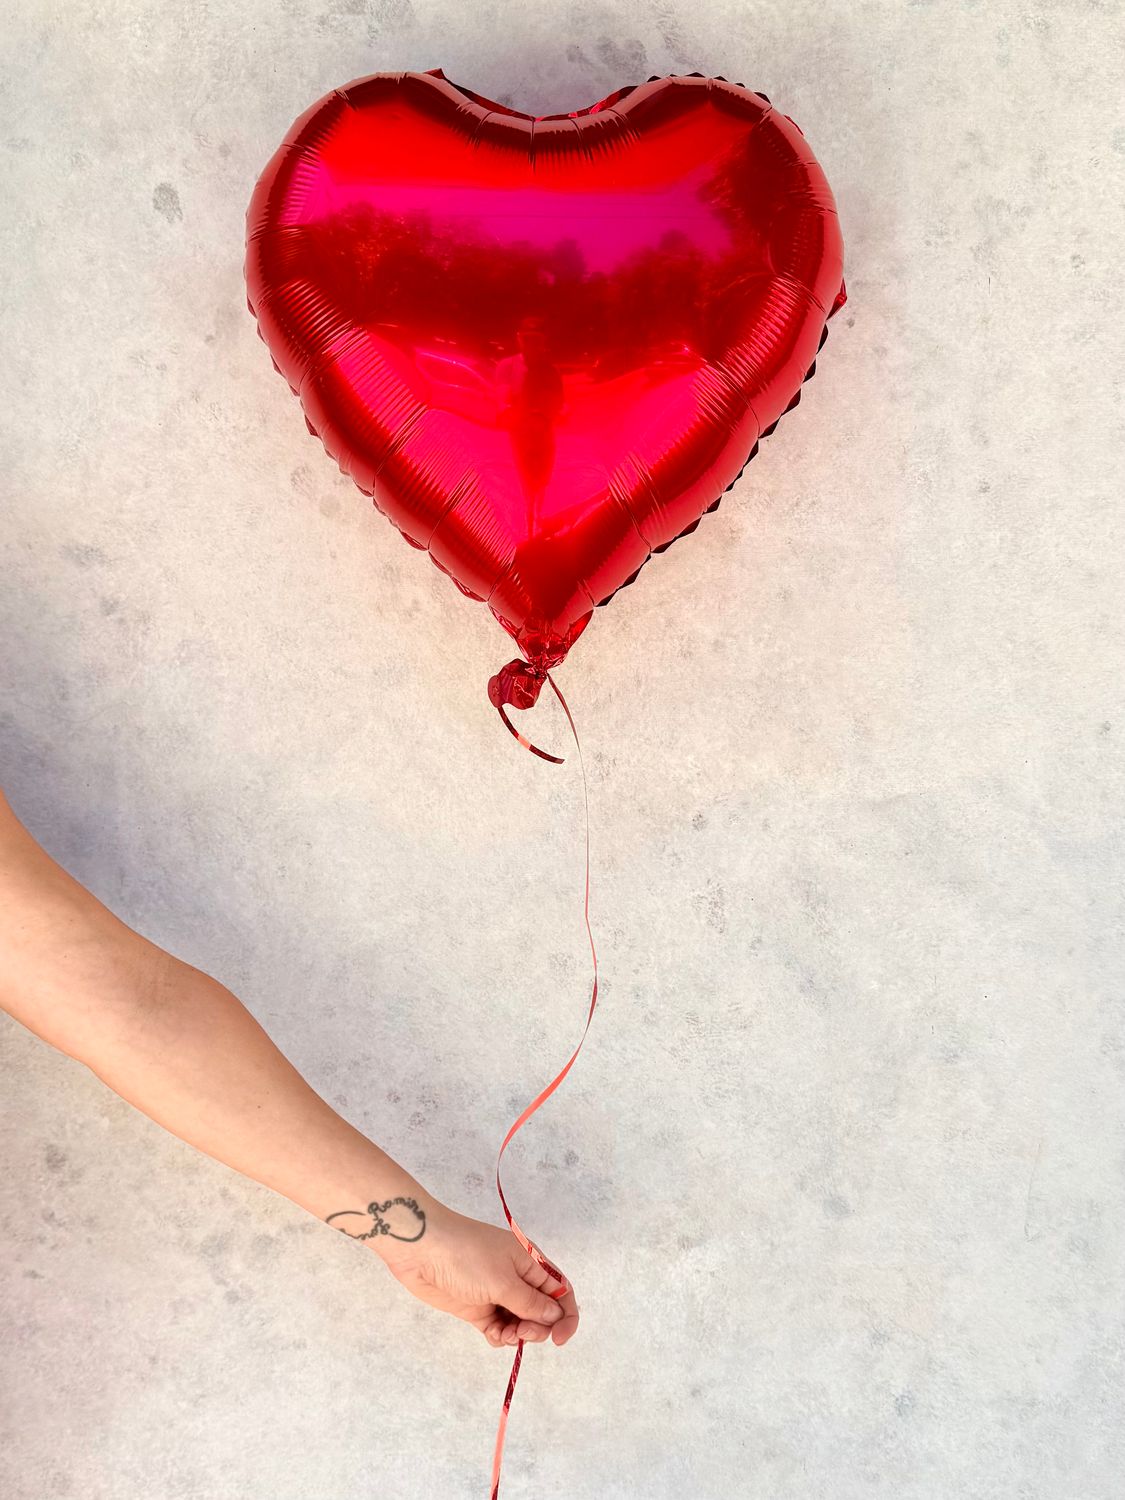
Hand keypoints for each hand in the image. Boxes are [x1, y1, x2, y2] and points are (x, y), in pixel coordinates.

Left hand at [373, 1199, 579, 1348]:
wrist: (421, 1250)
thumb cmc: (466, 1255)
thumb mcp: (503, 1280)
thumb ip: (531, 1303)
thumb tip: (555, 1316)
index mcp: (530, 1262)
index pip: (561, 1290)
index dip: (567, 1316)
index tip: (559, 1339)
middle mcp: (517, 1278)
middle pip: (542, 1311)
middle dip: (538, 1328)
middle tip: (521, 1331)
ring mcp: (496, 1293)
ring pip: (520, 1322)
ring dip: (517, 1334)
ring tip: (503, 1333)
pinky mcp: (477, 1307)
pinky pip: (499, 1327)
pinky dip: (500, 1336)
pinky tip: (492, 1334)